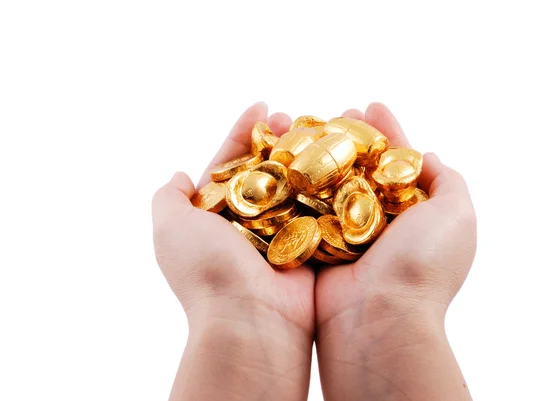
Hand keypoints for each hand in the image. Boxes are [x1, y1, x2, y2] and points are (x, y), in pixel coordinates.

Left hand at [152, 103, 313, 400]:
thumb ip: (168, 198)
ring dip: (307, 155)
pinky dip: (330, 183)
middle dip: (279, 139)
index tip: (261, 104)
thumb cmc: (207, 269)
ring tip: (321, 127)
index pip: (231, 162)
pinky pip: (323, 207)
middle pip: (267, 169)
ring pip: (297, 184)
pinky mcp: (312, 245)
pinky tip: (341, 158)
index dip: (244, 132)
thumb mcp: (169, 227)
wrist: (250, 318)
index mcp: (216, 214)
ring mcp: (283, 232)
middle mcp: (250, 221)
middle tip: (293, 114)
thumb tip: (176, 176)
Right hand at [315, 103, 476, 400]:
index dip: (387, 131)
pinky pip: (305, 204)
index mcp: (413, 211)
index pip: (399, 160)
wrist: (378, 318)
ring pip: (331, 181)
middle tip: (338, 109)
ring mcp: (345, 231)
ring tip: (306, 123)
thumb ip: (448, 180)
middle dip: (350, 135)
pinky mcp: (314, 243)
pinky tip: (286, 155)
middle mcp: (378, 219)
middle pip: (362, 166)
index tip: (373, 104)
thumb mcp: (457, 215)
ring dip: (320, 152)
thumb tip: (428, 155)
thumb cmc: (421, 265)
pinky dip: (297, 180)